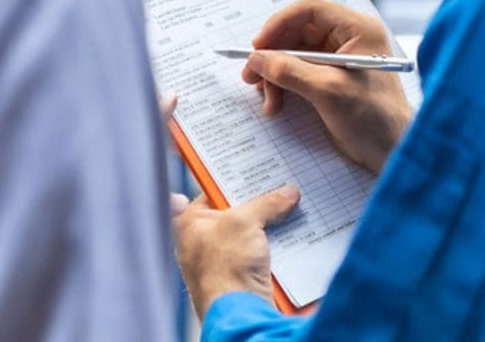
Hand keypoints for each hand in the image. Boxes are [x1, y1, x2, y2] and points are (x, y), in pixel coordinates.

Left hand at [174, 185, 300, 319]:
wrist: (240, 313)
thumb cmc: (224, 270)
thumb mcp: (244, 221)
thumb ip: (266, 203)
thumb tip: (286, 194)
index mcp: (191, 223)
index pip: (212, 191)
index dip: (233, 180)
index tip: (254, 170)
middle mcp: (204, 241)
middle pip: (236, 212)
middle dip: (258, 203)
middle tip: (278, 187)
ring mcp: (224, 261)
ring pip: (253, 233)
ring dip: (271, 224)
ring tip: (290, 206)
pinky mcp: (244, 276)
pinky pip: (263, 253)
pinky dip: (277, 245)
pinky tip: (293, 233)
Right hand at [242, 0, 411, 173]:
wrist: (391, 151)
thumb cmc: (374, 119)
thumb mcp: (328, 92)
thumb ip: (289, 71)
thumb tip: (256, 59)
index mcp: (357, 29)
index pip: (310, 11)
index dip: (279, 24)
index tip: (258, 46)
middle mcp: (348, 38)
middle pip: (298, 32)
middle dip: (273, 55)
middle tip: (251, 75)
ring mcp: (339, 58)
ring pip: (294, 53)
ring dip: (275, 74)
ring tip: (266, 98)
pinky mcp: (331, 77)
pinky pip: (298, 71)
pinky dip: (284, 85)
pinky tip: (276, 104)